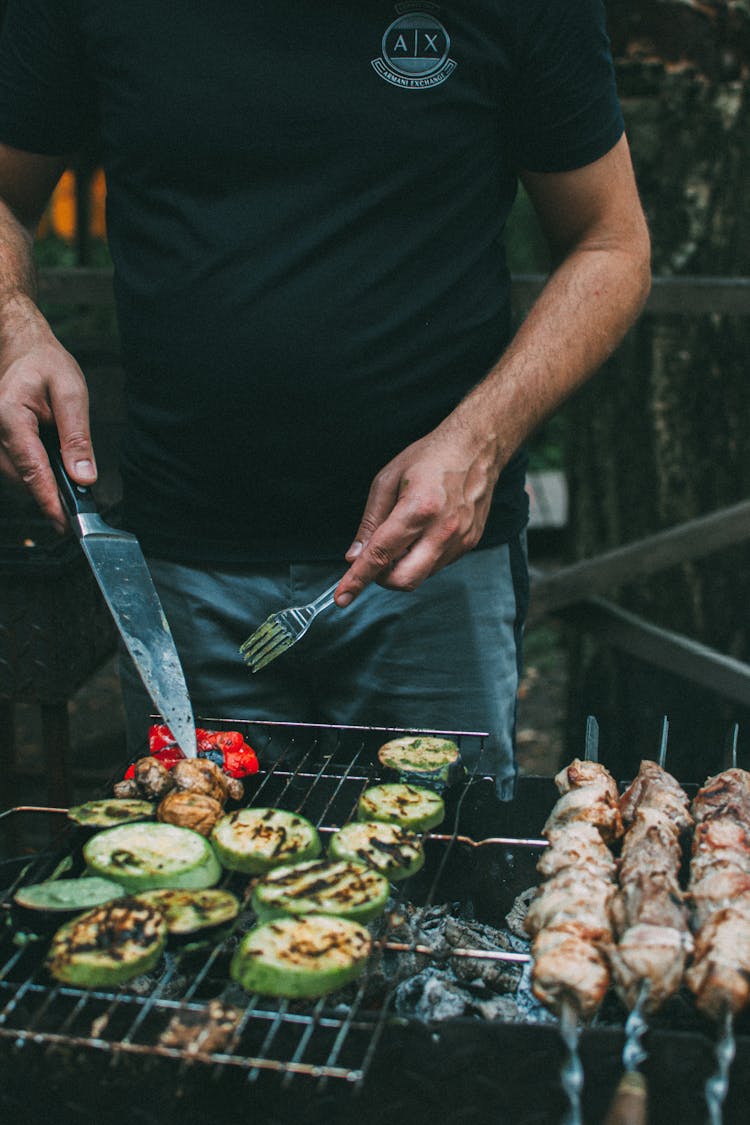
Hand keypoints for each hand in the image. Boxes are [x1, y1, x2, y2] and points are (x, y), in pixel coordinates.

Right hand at [0, 319, 95, 532]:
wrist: (22, 348)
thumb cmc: (45, 363)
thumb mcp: (71, 393)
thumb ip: (77, 436)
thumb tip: (84, 476)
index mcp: (10, 416)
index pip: (31, 468)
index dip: (48, 499)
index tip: (64, 522)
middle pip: (22, 478)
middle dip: (48, 497)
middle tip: (76, 513)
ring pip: (18, 477)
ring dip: (42, 486)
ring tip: (67, 494)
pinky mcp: (0, 442)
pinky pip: (17, 468)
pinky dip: (36, 476)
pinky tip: (54, 473)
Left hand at [336, 414, 500, 603]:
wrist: (476, 449)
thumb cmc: (429, 458)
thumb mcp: (387, 481)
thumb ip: (370, 522)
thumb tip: (354, 556)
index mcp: (419, 509)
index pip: (381, 554)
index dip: (358, 579)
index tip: (342, 597)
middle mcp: (443, 530)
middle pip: (404, 580)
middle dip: (382, 578)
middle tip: (375, 558)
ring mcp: (460, 540)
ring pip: (420, 576)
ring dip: (402, 567)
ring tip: (402, 536)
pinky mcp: (469, 544)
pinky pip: (436, 566)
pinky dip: (420, 559)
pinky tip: (421, 534)